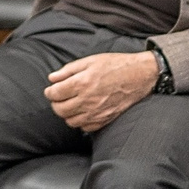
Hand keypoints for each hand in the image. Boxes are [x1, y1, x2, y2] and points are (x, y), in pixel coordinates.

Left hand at [44, 50, 159, 132]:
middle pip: (60, 110)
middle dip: (55, 103)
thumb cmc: (114, 65)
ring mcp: (96, 112)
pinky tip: (83, 111)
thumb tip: (52, 78)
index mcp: (82, 83)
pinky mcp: (105, 120)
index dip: (49, 91)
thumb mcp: (90, 61)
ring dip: (67, 113)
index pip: (55, 94)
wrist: (139, 75)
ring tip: (71, 104)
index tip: (51, 89)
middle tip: (59, 97)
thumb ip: (68, 70)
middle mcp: (87, 100)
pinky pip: (85, 127)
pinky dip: (80, 121)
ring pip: (70, 121)